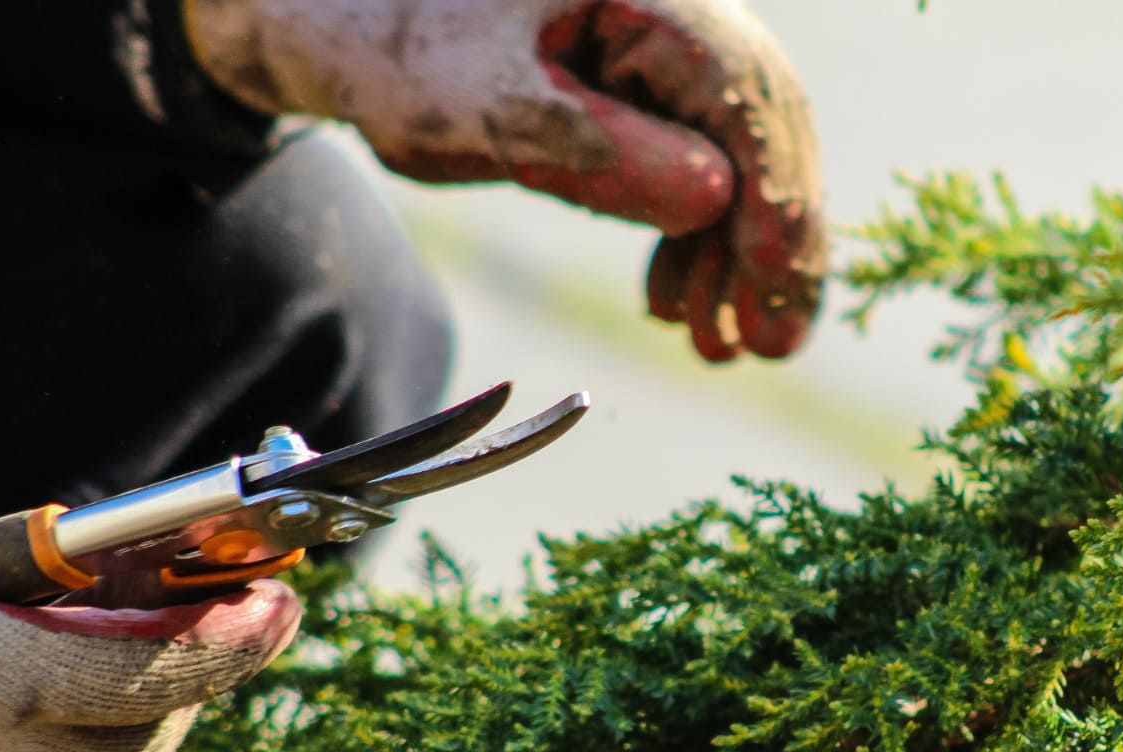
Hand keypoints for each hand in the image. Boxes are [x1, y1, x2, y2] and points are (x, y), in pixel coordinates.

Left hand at [184, 0, 825, 360]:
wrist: (342, 25)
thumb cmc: (400, 46)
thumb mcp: (486, 106)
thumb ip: (596, 149)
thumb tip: (717, 200)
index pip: (744, 93)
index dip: (777, 197)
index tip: (780, 288)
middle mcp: (673, 11)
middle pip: (761, 123)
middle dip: (771, 240)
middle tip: (771, 346)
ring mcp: (662, 48)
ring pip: (735, 152)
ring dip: (732, 253)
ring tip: (718, 346)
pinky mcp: (641, 88)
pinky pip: (694, 160)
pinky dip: (692, 235)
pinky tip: (675, 301)